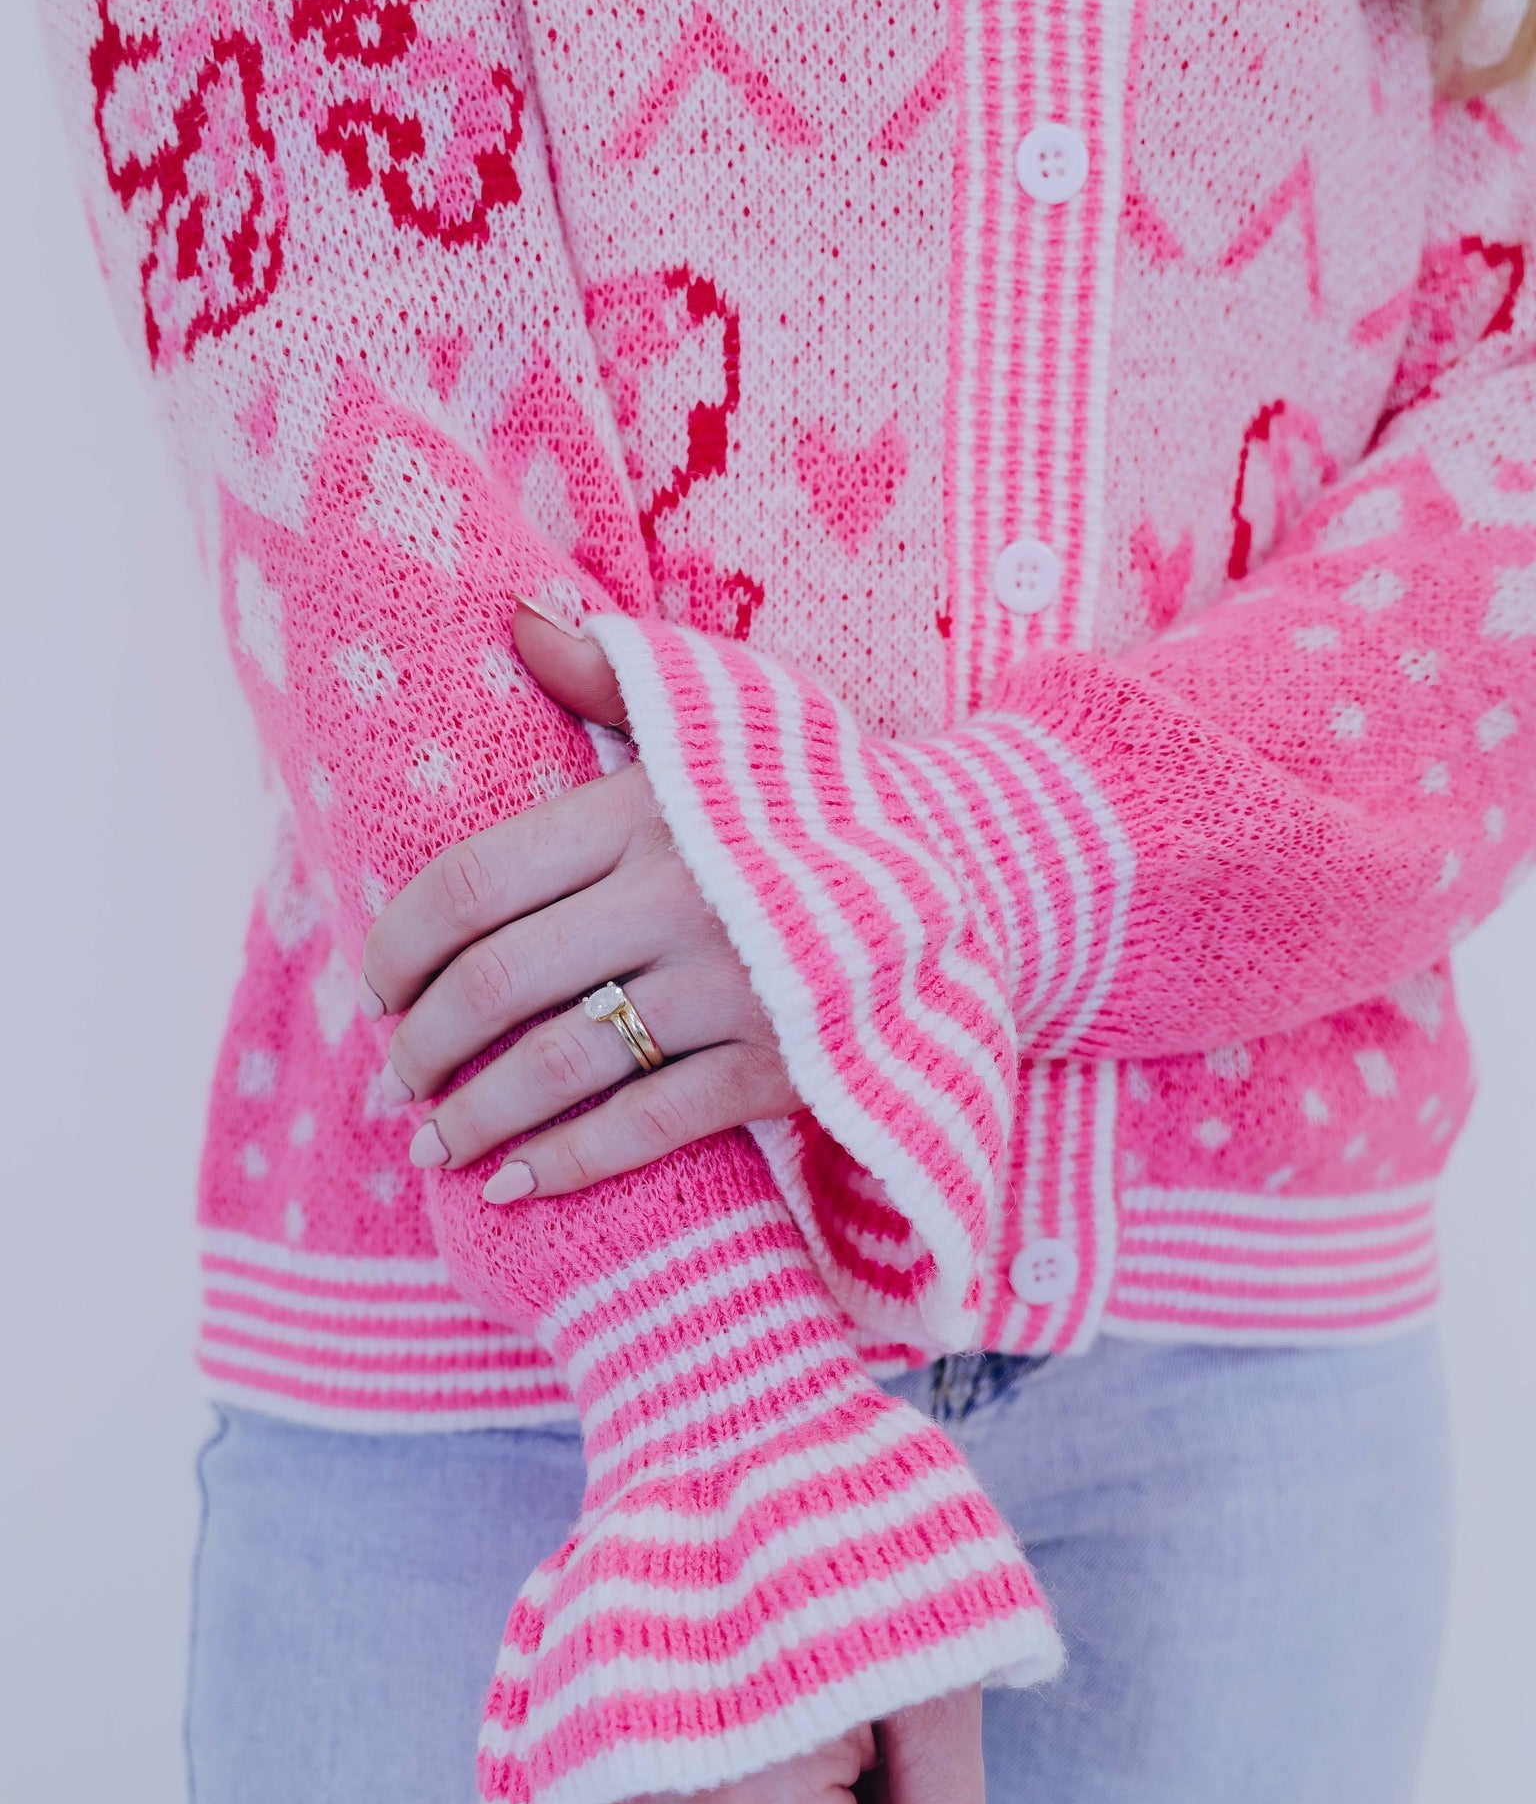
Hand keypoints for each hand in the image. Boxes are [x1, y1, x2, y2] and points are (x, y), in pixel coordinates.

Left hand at [358, 604, 802, 1200]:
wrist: (973, 869)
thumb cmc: (820, 793)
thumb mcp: (730, 712)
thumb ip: (613, 677)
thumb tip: (514, 618)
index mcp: (644, 810)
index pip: (474, 883)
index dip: (402, 945)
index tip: (378, 985)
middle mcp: (677, 900)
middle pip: (497, 984)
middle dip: (424, 1043)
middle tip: (397, 1073)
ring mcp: (729, 991)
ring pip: (558, 1068)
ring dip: (475, 1115)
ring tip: (433, 1140)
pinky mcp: (775, 1067)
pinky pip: (645, 1127)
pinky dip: (565, 1163)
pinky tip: (511, 1184)